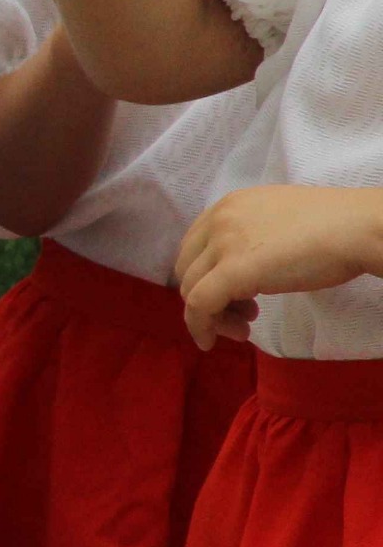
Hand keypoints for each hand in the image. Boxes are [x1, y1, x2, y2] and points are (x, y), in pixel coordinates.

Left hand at [175, 187, 382, 349]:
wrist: (359, 229)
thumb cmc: (333, 228)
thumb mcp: (276, 225)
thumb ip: (250, 240)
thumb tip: (240, 273)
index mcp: (228, 205)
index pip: (194, 248)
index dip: (206, 277)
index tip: (234, 297)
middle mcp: (219, 219)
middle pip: (188, 269)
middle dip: (208, 298)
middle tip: (244, 316)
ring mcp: (223, 243)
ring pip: (191, 290)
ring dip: (212, 316)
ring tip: (244, 328)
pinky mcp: (234, 270)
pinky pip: (199, 305)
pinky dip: (199, 327)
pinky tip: (210, 342)